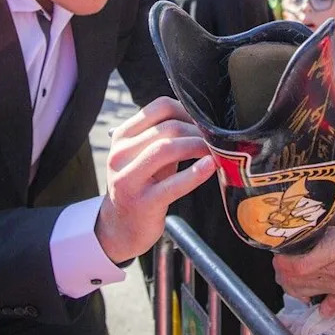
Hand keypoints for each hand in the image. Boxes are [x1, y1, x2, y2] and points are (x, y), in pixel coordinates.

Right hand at [95, 97, 215, 262]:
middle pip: (167, 127)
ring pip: (167, 148)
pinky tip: (210, 166)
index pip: (159, 107)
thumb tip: (203, 118)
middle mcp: (120, 154)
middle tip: (214, 139)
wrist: (121, 226)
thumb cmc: (142, 185)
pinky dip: (196, 173)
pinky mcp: (142, 203)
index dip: (187, 110)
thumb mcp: (145, 154)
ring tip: (214, 151)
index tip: (202, 122)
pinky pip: (173, 184)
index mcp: (122, 136)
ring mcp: (128, 179)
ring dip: (197, 146)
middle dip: (197, 131)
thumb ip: (165, 135)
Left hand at [273, 202, 334, 315]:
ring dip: (290, 280)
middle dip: (280, 267)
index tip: (279, 243)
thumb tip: (314, 216)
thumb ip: (334, 214)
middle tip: (281, 250)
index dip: (282, 257)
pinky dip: (311, 296)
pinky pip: (324, 302)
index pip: (298, 264)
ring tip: (289, 264)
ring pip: (303, 291)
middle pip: (294, 281)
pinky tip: (309, 285)